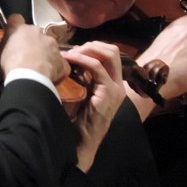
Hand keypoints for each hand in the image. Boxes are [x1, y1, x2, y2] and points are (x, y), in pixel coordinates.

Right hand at [0, 14, 68, 82]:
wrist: (29, 78)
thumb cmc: (12, 65)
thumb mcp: (1, 53)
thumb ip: (7, 44)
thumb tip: (10, 45)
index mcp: (21, 29)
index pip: (16, 19)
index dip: (15, 25)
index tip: (13, 33)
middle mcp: (39, 33)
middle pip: (35, 33)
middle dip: (32, 42)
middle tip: (26, 55)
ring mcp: (53, 45)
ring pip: (49, 46)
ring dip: (45, 53)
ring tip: (38, 67)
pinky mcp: (62, 60)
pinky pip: (59, 62)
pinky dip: (55, 68)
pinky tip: (49, 75)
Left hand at [61, 41, 125, 171]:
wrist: (81, 141)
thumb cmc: (77, 119)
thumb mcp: (82, 93)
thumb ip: (82, 77)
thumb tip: (69, 59)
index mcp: (113, 83)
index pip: (109, 54)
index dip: (92, 47)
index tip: (73, 50)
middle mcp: (118, 84)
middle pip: (112, 50)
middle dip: (91, 45)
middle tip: (72, 50)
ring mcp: (115, 88)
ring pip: (108, 55)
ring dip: (86, 50)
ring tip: (69, 54)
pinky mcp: (108, 93)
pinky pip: (97, 68)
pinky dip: (83, 60)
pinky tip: (69, 61)